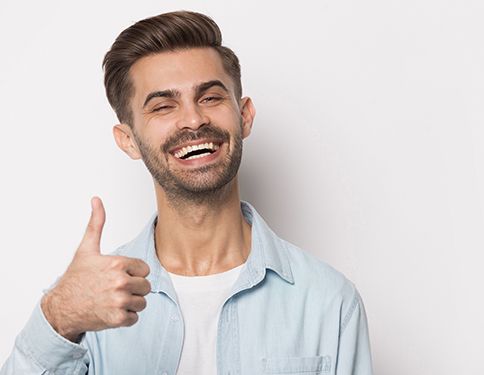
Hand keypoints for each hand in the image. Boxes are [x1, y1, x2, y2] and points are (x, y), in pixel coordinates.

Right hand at [41, 196, 150, 341]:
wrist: (62, 307)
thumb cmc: (75, 278)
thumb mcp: (86, 248)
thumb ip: (96, 223)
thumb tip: (96, 200)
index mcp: (118, 263)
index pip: (144, 269)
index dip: (132, 273)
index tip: (117, 275)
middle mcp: (121, 282)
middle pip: (146, 286)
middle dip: (133, 288)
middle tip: (114, 289)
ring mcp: (120, 301)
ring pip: (142, 302)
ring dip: (131, 303)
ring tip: (113, 300)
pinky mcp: (118, 319)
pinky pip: (135, 318)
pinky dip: (126, 318)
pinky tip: (111, 311)